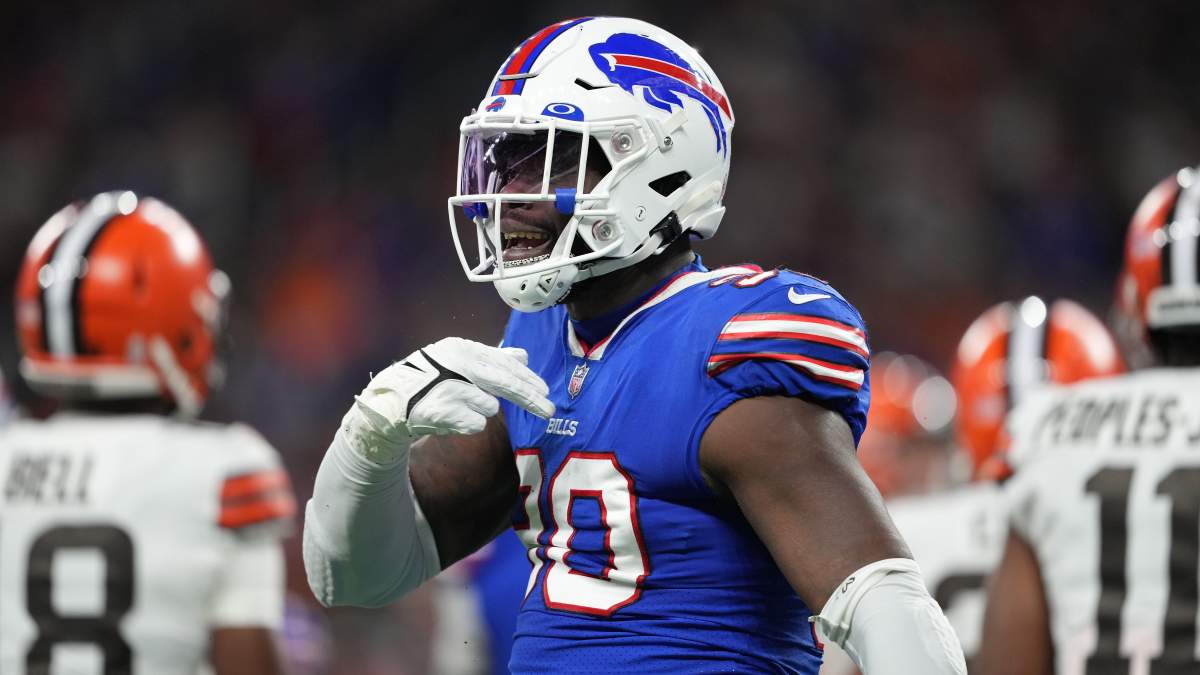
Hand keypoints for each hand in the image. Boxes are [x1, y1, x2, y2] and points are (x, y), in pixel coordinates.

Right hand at [341, 337, 553, 463]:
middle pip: (503, 383)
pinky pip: (474, 424)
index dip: (527, 379)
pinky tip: (451, 417)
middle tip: (549, 411)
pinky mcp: (442, 412)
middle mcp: (455, 364)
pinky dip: (468, 424)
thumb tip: (524, 356)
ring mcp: (448, 388)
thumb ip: (492, 358)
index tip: (545, 391)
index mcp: (462, 348)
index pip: (503, 363)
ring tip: (460, 405)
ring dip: (480, 410)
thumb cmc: (431, 380)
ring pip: (489, 406)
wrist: (392, 402)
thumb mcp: (459, 361)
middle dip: (529, 399)